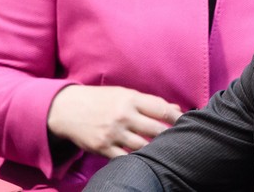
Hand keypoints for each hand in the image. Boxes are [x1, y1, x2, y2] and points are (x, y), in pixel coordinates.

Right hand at [47, 85, 182, 158]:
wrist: (66, 109)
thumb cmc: (101, 100)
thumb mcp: (124, 94)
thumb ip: (150, 102)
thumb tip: (175, 108)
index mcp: (130, 99)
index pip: (161, 109)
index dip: (177, 117)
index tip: (187, 122)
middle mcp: (123, 116)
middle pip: (155, 130)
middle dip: (169, 135)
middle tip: (179, 139)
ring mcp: (113, 133)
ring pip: (143, 146)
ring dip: (154, 149)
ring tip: (164, 150)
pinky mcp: (103, 148)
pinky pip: (125, 158)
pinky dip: (136, 159)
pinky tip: (144, 158)